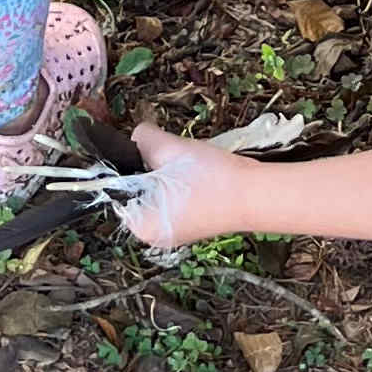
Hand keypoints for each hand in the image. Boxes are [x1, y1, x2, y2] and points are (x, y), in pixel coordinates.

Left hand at [124, 120, 258, 257]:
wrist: (255, 195)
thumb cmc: (211, 177)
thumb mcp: (170, 148)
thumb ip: (143, 138)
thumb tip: (136, 135)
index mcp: (140, 225)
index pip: (117, 188)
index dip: (129, 163)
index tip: (146, 148)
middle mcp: (152, 236)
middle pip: (137, 189)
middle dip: (150, 167)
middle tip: (172, 155)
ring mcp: (172, 233)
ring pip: (157, 190)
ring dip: (167, 172)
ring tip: (187, 163)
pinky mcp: (190, 226)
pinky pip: (173, 198)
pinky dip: (180, 183)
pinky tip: (196, 174)